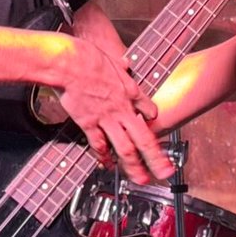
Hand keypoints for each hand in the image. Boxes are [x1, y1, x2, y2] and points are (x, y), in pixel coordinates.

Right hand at [53, 37, 173, 183]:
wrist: (70, 64)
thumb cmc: (88, 58)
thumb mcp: (112, 60)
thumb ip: (121, 67)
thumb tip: (125, 64)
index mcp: (130, 91)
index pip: (149, 110)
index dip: (153, 118)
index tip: (156, 124)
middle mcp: (122, 109)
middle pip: (144, 138)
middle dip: (156, 158)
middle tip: (165, 172)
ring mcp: (107, 119)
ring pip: (125, 148)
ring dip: (134, 166)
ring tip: (141, 179)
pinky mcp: (89, 124)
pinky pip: (99, 145)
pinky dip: (104, 157)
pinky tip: (108, 165)